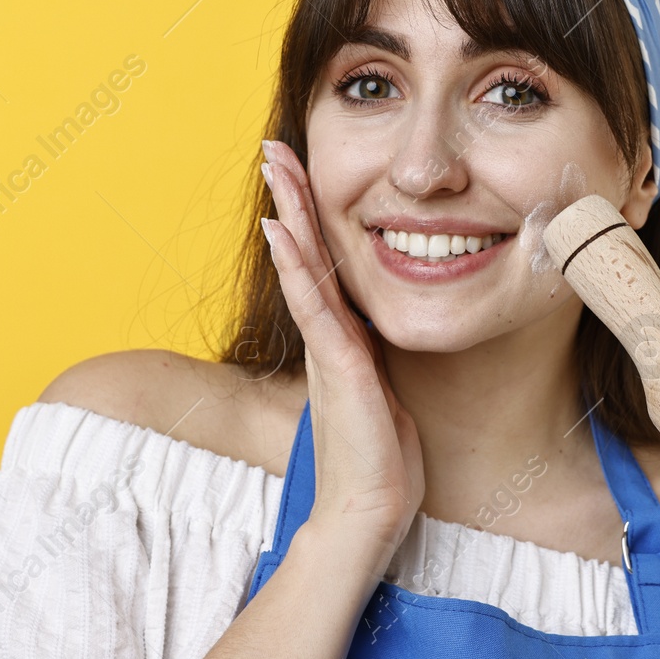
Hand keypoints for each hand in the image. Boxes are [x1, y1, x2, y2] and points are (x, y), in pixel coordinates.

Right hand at [260, 139, 424, 567]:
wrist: (370, 512)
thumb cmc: (381, 459)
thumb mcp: (385, 392)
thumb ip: (377, 359)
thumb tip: (384, 336)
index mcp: (342, 336)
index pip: (323, 262)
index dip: (311, 215)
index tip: (299, 171)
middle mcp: (328, 334)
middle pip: (305, 251)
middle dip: (292, 196)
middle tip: (274, 146)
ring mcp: (329, 347)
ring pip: (304, 266)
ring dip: (289, 212)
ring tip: (275, 167)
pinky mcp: (338, 365)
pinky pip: (314, 305)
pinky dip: (296, 265)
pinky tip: (281, 230)